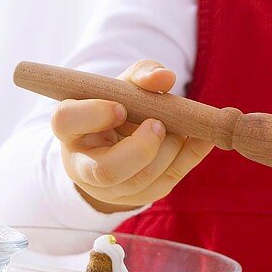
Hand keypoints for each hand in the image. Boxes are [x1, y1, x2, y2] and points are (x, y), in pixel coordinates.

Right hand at [51, 59, 213, 211]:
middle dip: (141, 148)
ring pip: (140, 181)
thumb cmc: (118, 106)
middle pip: (106, 171)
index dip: (95, 113)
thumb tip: (165, 78)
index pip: (67, 120)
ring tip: (180, 127)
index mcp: (70, 128)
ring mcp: (109, 188)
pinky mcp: (138, 197)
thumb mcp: (124, 86)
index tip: (120, 107)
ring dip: (169, 150)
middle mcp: (81, 164)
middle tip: (159, 124)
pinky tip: (204, 138)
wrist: (121, 139)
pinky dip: (191, 157)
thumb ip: (142, 75)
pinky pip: (166, 183)